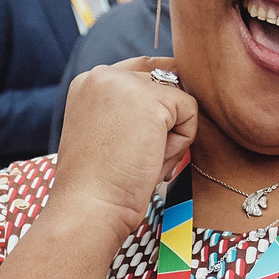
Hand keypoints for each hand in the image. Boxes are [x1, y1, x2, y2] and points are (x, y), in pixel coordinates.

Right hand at [50, 57, 197, 241]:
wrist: (89, 206)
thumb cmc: (100, 183)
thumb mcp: (107, 132)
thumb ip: (129, 109)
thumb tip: (175, 94)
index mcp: (88, 82)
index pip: (139, 72)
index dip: (154, 102)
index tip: (143, 135)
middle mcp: (103, 74)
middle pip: (162, 81)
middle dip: (162, 120)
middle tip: (136, 155)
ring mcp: (126, 83)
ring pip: (177, 98)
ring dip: (169, 133)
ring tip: (141, 158)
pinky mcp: (151, 99)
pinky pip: (190, 111)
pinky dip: (180, 142)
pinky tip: (152, 158)